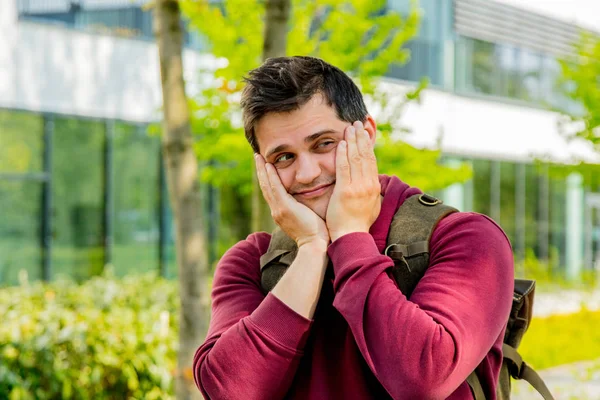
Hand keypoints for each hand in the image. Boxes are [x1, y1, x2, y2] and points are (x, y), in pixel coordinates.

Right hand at [255, 154, 329, 247]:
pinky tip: (268, 165)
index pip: (271, 192)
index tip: (264, 166)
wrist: (315, 246)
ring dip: (262, 170)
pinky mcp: (285, 208)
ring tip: (258, 156)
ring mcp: (279, 209)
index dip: (266, 178)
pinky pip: (276, 188)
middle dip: (260, 171)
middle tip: (256, 156)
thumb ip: (303, 208)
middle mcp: (276, 210)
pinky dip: (271, 176)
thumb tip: (308, 199)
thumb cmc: (316, 234)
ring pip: (267, 185)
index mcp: (280, 213)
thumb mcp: (306, 218)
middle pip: (265, 186)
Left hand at [326, 121, 380, 241]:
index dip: (367, 145)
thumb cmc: (358, 224)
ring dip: (352, 141)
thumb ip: (371, 192)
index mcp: (374, 187)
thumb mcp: (371, 206)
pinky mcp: (345, 191)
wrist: (352, 237)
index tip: (364, 133)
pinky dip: (343, 154)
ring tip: (350, 127)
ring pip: (356, 158)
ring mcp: (358, 187)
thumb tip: (372, 184)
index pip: (371, 160)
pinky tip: (341, 143)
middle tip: (357, 123)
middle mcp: (368, 185)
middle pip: (365, 155)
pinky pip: (344, 168)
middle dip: (361, 137)